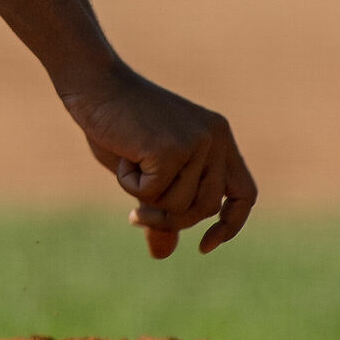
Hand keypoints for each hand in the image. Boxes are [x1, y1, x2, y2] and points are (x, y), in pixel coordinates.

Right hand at [63, 64, 256, 258]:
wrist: (94, 85)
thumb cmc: (117, 123)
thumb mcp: (144, 171)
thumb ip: (161, 206)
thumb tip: (163, 254)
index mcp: (219, 137)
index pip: (245, 194)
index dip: (229, 225)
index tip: (204, 247)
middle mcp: (216, 137)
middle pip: (206, 207)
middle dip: (170, 220)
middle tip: (137, 215)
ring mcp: (197, 141)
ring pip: (179, 205)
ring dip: (146, 200)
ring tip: (129, 165)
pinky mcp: (173, 148)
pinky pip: (153, 194)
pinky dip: (130, 184)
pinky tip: (122, 155)